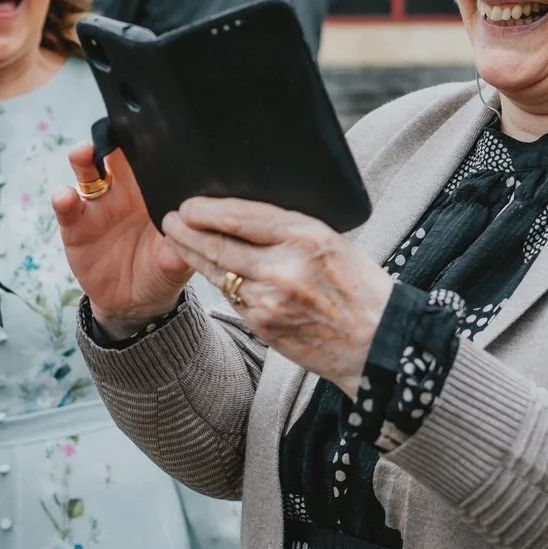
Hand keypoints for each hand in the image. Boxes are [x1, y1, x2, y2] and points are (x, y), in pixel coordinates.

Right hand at [52, 143, 191, 335]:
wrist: (135, 303)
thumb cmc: (161, 270)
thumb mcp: (177, 260)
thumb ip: (183, 244)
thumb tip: (198, 231)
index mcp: (151, 191)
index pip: (149, 158)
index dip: (147, 141)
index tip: (148, 126)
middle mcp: (122, 192)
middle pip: (114, 156)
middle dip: (111, 139)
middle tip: (111, 130)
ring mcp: (97, 206)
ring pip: (87, 173)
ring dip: (83, 159)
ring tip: (82, 152)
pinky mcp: (75, 227)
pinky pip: (68, 209)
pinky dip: (64, 200)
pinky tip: (65, 196)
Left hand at [161, 196, 391, 393]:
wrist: (377, 344)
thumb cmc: (361, 289)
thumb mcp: (334, 243)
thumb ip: (293, 230)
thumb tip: (248, 216)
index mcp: (307, 237)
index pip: (244, 217)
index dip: (210, 210)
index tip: (189, 204)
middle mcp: (284, 268)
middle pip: (221, 244)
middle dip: (188, 231)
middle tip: (170, 220)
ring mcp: (270, 300)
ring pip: (219, 273)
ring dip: (194, 255)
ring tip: (178, 241)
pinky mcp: (263, 326)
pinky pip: (232, 297)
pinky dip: (219, 282)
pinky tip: (208, 271)